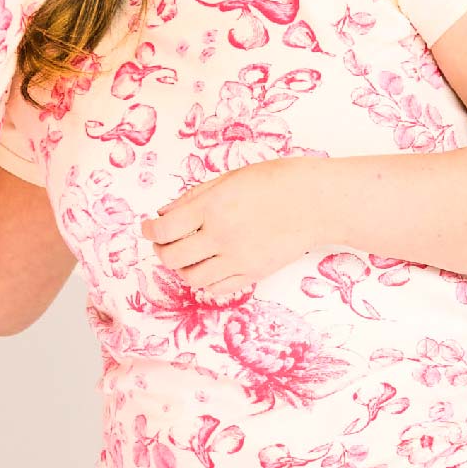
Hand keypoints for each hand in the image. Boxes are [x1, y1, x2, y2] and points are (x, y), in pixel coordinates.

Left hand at [144, 158, 340, 299]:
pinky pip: (217, 288)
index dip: (149, 230)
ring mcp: (238, 259)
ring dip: (183, 268)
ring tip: (189, 254)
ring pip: (191, 278)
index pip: (164, 229)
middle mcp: (221, 236)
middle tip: (165, 242)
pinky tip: (209, 267)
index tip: (148, 228)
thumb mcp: (229, 178)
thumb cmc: (276, 181)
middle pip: (172, 258)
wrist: (318, 202)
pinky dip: (205, 281)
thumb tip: (163, 214)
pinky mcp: (253, 274)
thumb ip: (193, 198)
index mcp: (213, 207)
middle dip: (162, 250)